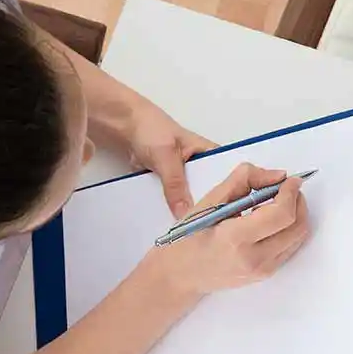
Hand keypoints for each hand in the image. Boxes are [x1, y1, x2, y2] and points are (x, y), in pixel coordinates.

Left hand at [123, 100, 215, 218]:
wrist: (127, 127)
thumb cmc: (151, 128)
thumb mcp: (166, 156)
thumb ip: (175, 184)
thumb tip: (184, 211)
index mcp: (209, 154)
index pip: (225, 179)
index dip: (225, 197)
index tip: (219, 214)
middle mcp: (201, 167)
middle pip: (209, 194)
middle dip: (203, 208)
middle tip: (200, 226)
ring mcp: (185, 177)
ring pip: (191, 199)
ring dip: (186, 210)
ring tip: (184, 226)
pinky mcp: (170, 185)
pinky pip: (174, 201)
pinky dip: (170, 208)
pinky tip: (169, 219)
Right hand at [139, 164, 311, 298]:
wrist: (180, 276)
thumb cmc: (188, 237)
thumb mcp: (209, 201)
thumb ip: (243, 180)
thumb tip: (277, 175)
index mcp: (236, 239)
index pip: (281, 214)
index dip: (290, 192)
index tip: (291, 179)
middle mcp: (254, 259)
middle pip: (297, 226)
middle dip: (297, 201)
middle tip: (286, 187)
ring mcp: (262, 270)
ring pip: (298, 237)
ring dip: (296, 214)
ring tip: (278, 201)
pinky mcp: (266, 274)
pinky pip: (290, 247)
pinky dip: (289, 228)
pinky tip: (271, 219)